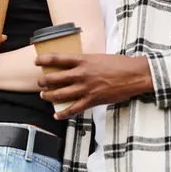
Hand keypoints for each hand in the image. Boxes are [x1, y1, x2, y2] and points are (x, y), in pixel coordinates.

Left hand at [36, 53, 152, 118]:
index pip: (58, 58)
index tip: (36, 61)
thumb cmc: (119, 64)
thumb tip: (76, 64)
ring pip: (60, 94)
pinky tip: (56, 115)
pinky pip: (73, 109)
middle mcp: (81, 74)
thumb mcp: (99, 57)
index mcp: (83, 60)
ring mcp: (85, 88)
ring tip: (43, 95)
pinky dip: (62, 113)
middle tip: (40, 82)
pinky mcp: (92, 100)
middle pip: (54, 78)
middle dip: (43, 81)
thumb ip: (86, 61)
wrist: (134, 75)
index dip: (44, 60)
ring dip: (49, 95)